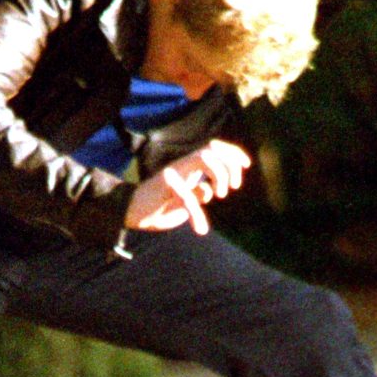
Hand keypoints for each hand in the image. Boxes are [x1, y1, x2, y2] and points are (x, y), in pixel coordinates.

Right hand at [124, 139, 250, 234]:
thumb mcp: (183, 203)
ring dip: (220, 174)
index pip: (215, 148)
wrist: (129, 213)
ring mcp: (174, 173)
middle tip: (233, 188)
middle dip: (230, 165)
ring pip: (204, 158)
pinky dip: (197, 214)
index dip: (233, 152)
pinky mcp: (164, 185)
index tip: (246, 165)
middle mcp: (182, 166)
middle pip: (213, 149)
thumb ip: (197, 194)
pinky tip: (200, 228)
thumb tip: (208, 190)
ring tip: (221, 194)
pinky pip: (187, 195)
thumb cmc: (157, 208)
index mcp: (189, 168)